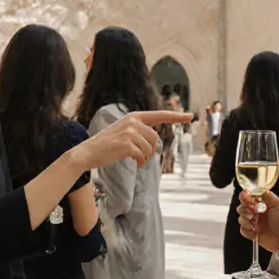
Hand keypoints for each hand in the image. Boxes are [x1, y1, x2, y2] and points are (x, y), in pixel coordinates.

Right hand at [76, 111, 194, 168]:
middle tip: (143, 157)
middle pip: (155, 137)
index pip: (159, 115)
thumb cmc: (106, 145)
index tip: (190, 116)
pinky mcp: (126, 144)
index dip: (176, 116)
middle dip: (151, 150)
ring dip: (146, 157)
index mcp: (133, 116)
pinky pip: (142, 155)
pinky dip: (141, 162)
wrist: (88, 152)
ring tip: (138, 161)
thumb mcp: (123, 131)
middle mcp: (132, 122)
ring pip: (150, 148)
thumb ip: (138, 131)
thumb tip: (153, 141)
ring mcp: (129, 132)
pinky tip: (137, 164)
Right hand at [236, 190, 278, 252]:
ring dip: (244, 219)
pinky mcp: (251, 234)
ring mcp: (253, 224)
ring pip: (240, 218)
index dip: (245, 197)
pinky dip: (246, 229)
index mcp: (262, 205)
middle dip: (244, 208)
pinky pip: (242, 230)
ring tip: (253, 221)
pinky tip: (253, 230)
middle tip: (252, 212)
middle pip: (242, 207)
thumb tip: (257, 190)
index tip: (247, 198)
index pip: (248, 198)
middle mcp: (256, 214)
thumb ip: (268, 196)